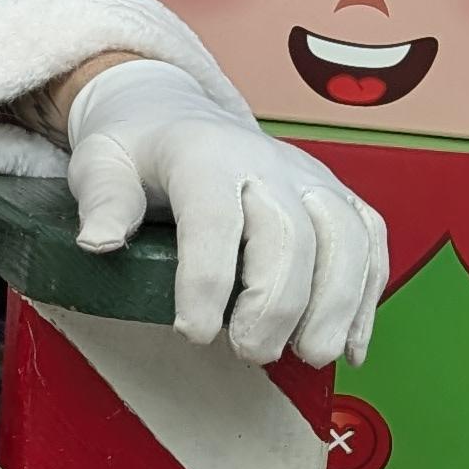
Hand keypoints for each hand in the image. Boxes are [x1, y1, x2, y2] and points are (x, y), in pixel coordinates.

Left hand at [63, 56, 387, 369]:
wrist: (174, 113)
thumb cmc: (136, 150)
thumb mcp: (99, 163)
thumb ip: (101, 200)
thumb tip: (99, 241)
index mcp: (203, 153)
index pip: (213, 216)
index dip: (207, 279)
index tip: (194, 333)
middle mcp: (266, 161)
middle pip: (289, 232)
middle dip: (277, 302)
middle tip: (250, 352)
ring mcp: (309, 179)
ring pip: (344, 237)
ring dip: (336, 303)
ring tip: (310, 355)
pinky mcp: (335, 198)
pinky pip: (369, 241)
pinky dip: (368, 295)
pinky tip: (350, 345)